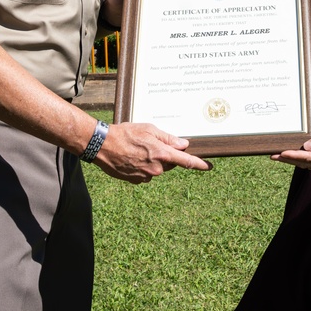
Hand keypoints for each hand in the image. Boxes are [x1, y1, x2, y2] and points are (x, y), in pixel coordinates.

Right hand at [93, 121, 211, 182]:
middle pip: (170, 164)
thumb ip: (168, 138)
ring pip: (157, 169)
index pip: (186, 161)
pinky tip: (132, 157)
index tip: (209, 166)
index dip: (199, 164)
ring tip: (137, 149)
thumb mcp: (149, 129)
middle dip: (165, 155)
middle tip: (151, 144)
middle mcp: (156, 168)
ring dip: (152, 161)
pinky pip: (145, 174)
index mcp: (162, 154)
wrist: (102, 146)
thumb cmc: (126, 133)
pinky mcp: (136, 181)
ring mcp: (146, 176)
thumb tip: (183, 145)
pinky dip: (142, 166)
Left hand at [272, 121, 310, 170]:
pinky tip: (292, 156)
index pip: (308, 158)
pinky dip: (300, 159)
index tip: (282, 153)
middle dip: (288, 159)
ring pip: (306, 163)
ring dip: (292, 160)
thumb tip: (306, 146)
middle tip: (273, 156)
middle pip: (304, 163)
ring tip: (278, 156)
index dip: (294, 156)